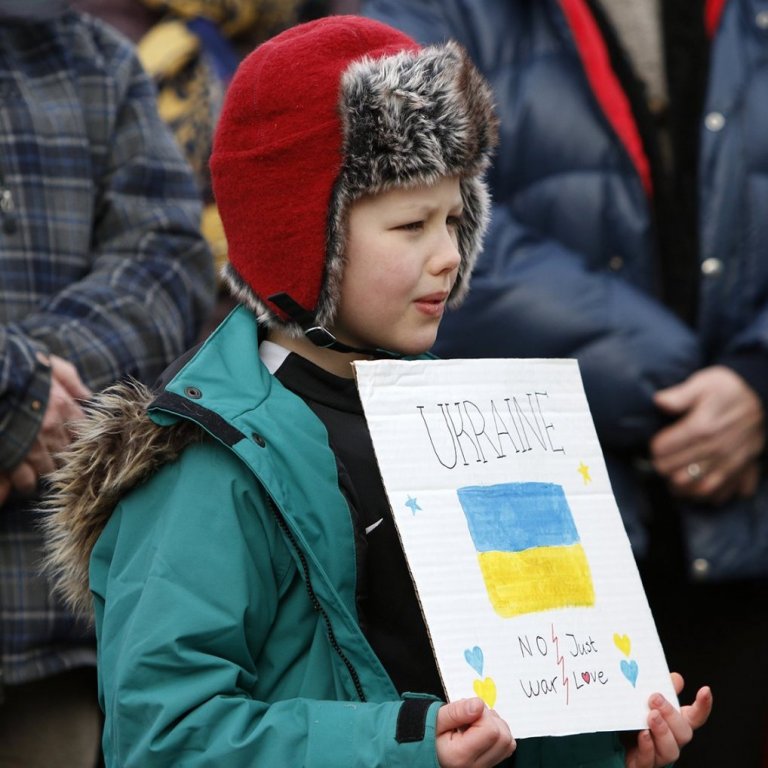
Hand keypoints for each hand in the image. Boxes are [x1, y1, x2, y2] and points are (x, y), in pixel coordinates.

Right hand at [1, 355, 90, 499]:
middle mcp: (52, 428)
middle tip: (55, 462)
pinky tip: (22, 485)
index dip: (79, 439)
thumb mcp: (52, 365)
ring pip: (48, 470)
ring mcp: (32, 445)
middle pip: (67, 455)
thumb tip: (87, 395)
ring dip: (44, 473)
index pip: (83, 432)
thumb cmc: (21, 366)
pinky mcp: (12, 457)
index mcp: (64, 407)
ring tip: (39, 476)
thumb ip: (72, 380)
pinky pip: (24, 480)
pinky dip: (24, 484)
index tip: (74, 444)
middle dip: (62, 460)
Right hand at [435, 697, 514, 767]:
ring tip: (474, 722)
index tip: (466, 711)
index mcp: (461, 756)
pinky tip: (480, 730)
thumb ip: (456, 711)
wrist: (426, 749)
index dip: (482, 713)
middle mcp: (476, 766)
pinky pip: (505, 747)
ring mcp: (484, 767)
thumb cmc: (428, 733)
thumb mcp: (435, 718)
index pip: (491, 731)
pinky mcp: (489, 764)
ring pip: (508, 742)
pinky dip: (497, 733)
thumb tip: (479, 705)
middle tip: (470, 716)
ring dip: (495, 725)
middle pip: (503, 737)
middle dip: (490, 718)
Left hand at [624, 672, 711, 767]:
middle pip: (684, 733)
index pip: (696, 717)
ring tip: (651, 716)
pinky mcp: (643, 763)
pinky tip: (643, 734)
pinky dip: (647, 746)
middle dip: (671, 715)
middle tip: (656, 698)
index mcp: (677, 724)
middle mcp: (673, 741)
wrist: (618, 743)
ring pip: (670, 750)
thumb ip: (662, 689)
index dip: (703, 705)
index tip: (705, 690)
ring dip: (662, 731)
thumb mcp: (649, 702)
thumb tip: (675, 678)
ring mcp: (659, 755)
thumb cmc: (639, 720)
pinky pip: (648, 759)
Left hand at [651, 366, 763, 502]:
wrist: (762, 396)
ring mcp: (730, 464)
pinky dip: (705, 496)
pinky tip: (695, 486)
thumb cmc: (728, 390)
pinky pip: (720, 495)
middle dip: (663, 467)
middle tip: (662, 460)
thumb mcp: (702, 383)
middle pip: (676, 473)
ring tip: (673, 476)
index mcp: (702, 428)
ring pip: (696, 490)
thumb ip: (679, 395)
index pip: (663, 451)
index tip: (657, 444)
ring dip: (680, 486)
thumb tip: (659, 402)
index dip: (655, 448)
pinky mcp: (742, 472)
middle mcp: (717, 450)